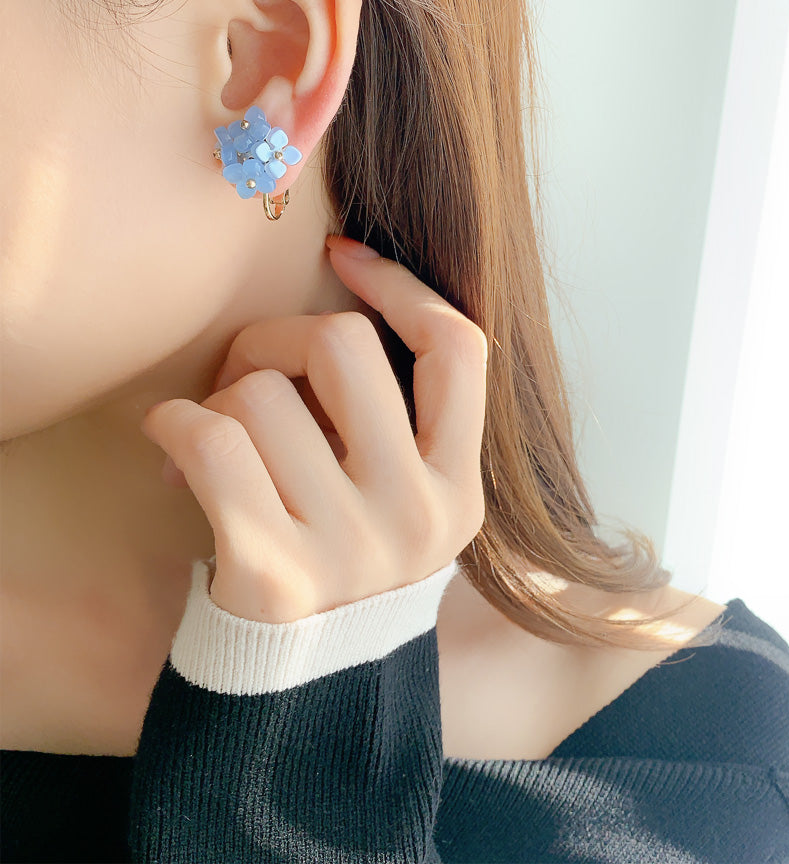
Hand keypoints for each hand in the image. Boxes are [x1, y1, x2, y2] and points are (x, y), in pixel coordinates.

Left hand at [139, 235, 487, 622]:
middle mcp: (419, 515)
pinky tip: (171, 444)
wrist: (301, 687)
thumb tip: (340, 276)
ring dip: (220, 402)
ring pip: (260, 392)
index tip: (343, 257)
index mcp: (460, 488)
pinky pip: (212, 441)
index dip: (400, 285)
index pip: (459, 348)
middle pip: (344, 346)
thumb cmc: (344, 562)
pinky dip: (174, 425)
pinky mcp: (274, 571)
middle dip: (276, 340)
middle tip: (250, 376)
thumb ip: (397, 418)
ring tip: (217, 443)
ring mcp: (352, 547)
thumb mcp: (404, 499)